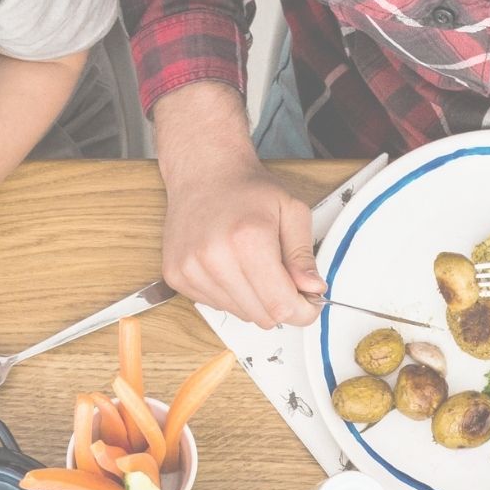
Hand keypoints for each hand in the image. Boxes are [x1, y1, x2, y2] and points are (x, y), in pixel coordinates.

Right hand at [160, 146, 322, 330]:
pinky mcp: (176, 275)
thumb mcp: (291, 211)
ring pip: (239, 314)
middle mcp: (214, 257)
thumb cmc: (246, 190)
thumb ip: (303, 255)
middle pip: (261, 316)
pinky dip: (230, 294)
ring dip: (254, 299)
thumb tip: (313, 289)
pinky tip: (230, 266)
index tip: (308, 303)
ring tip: (252, 266)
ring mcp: (191, 269)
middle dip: (279, 304)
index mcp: (248, 240)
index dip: (302, 311)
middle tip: (283, 280)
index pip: (280, 306)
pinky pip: (215, 306)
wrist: (203, 172)